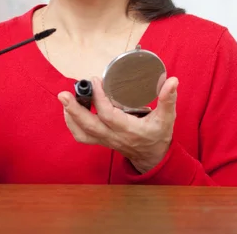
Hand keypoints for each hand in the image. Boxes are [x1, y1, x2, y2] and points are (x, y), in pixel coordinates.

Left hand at [57, 76, 178, 173]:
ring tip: (65, 99)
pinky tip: (69, 110)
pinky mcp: (100, 140)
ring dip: (70, 116)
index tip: (96, 80)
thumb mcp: (167, 118)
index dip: (100, 98)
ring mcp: (104, 140)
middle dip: (74, 109)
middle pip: (88, 126)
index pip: (109, 115)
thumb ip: (168, 99)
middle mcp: (113, 136)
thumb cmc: (158, 135)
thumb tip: (173, 80)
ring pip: (81, 132)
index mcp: (128, 130)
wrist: (152, 156)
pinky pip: (81, 135)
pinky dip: (72, 123)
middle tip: (64, 94)